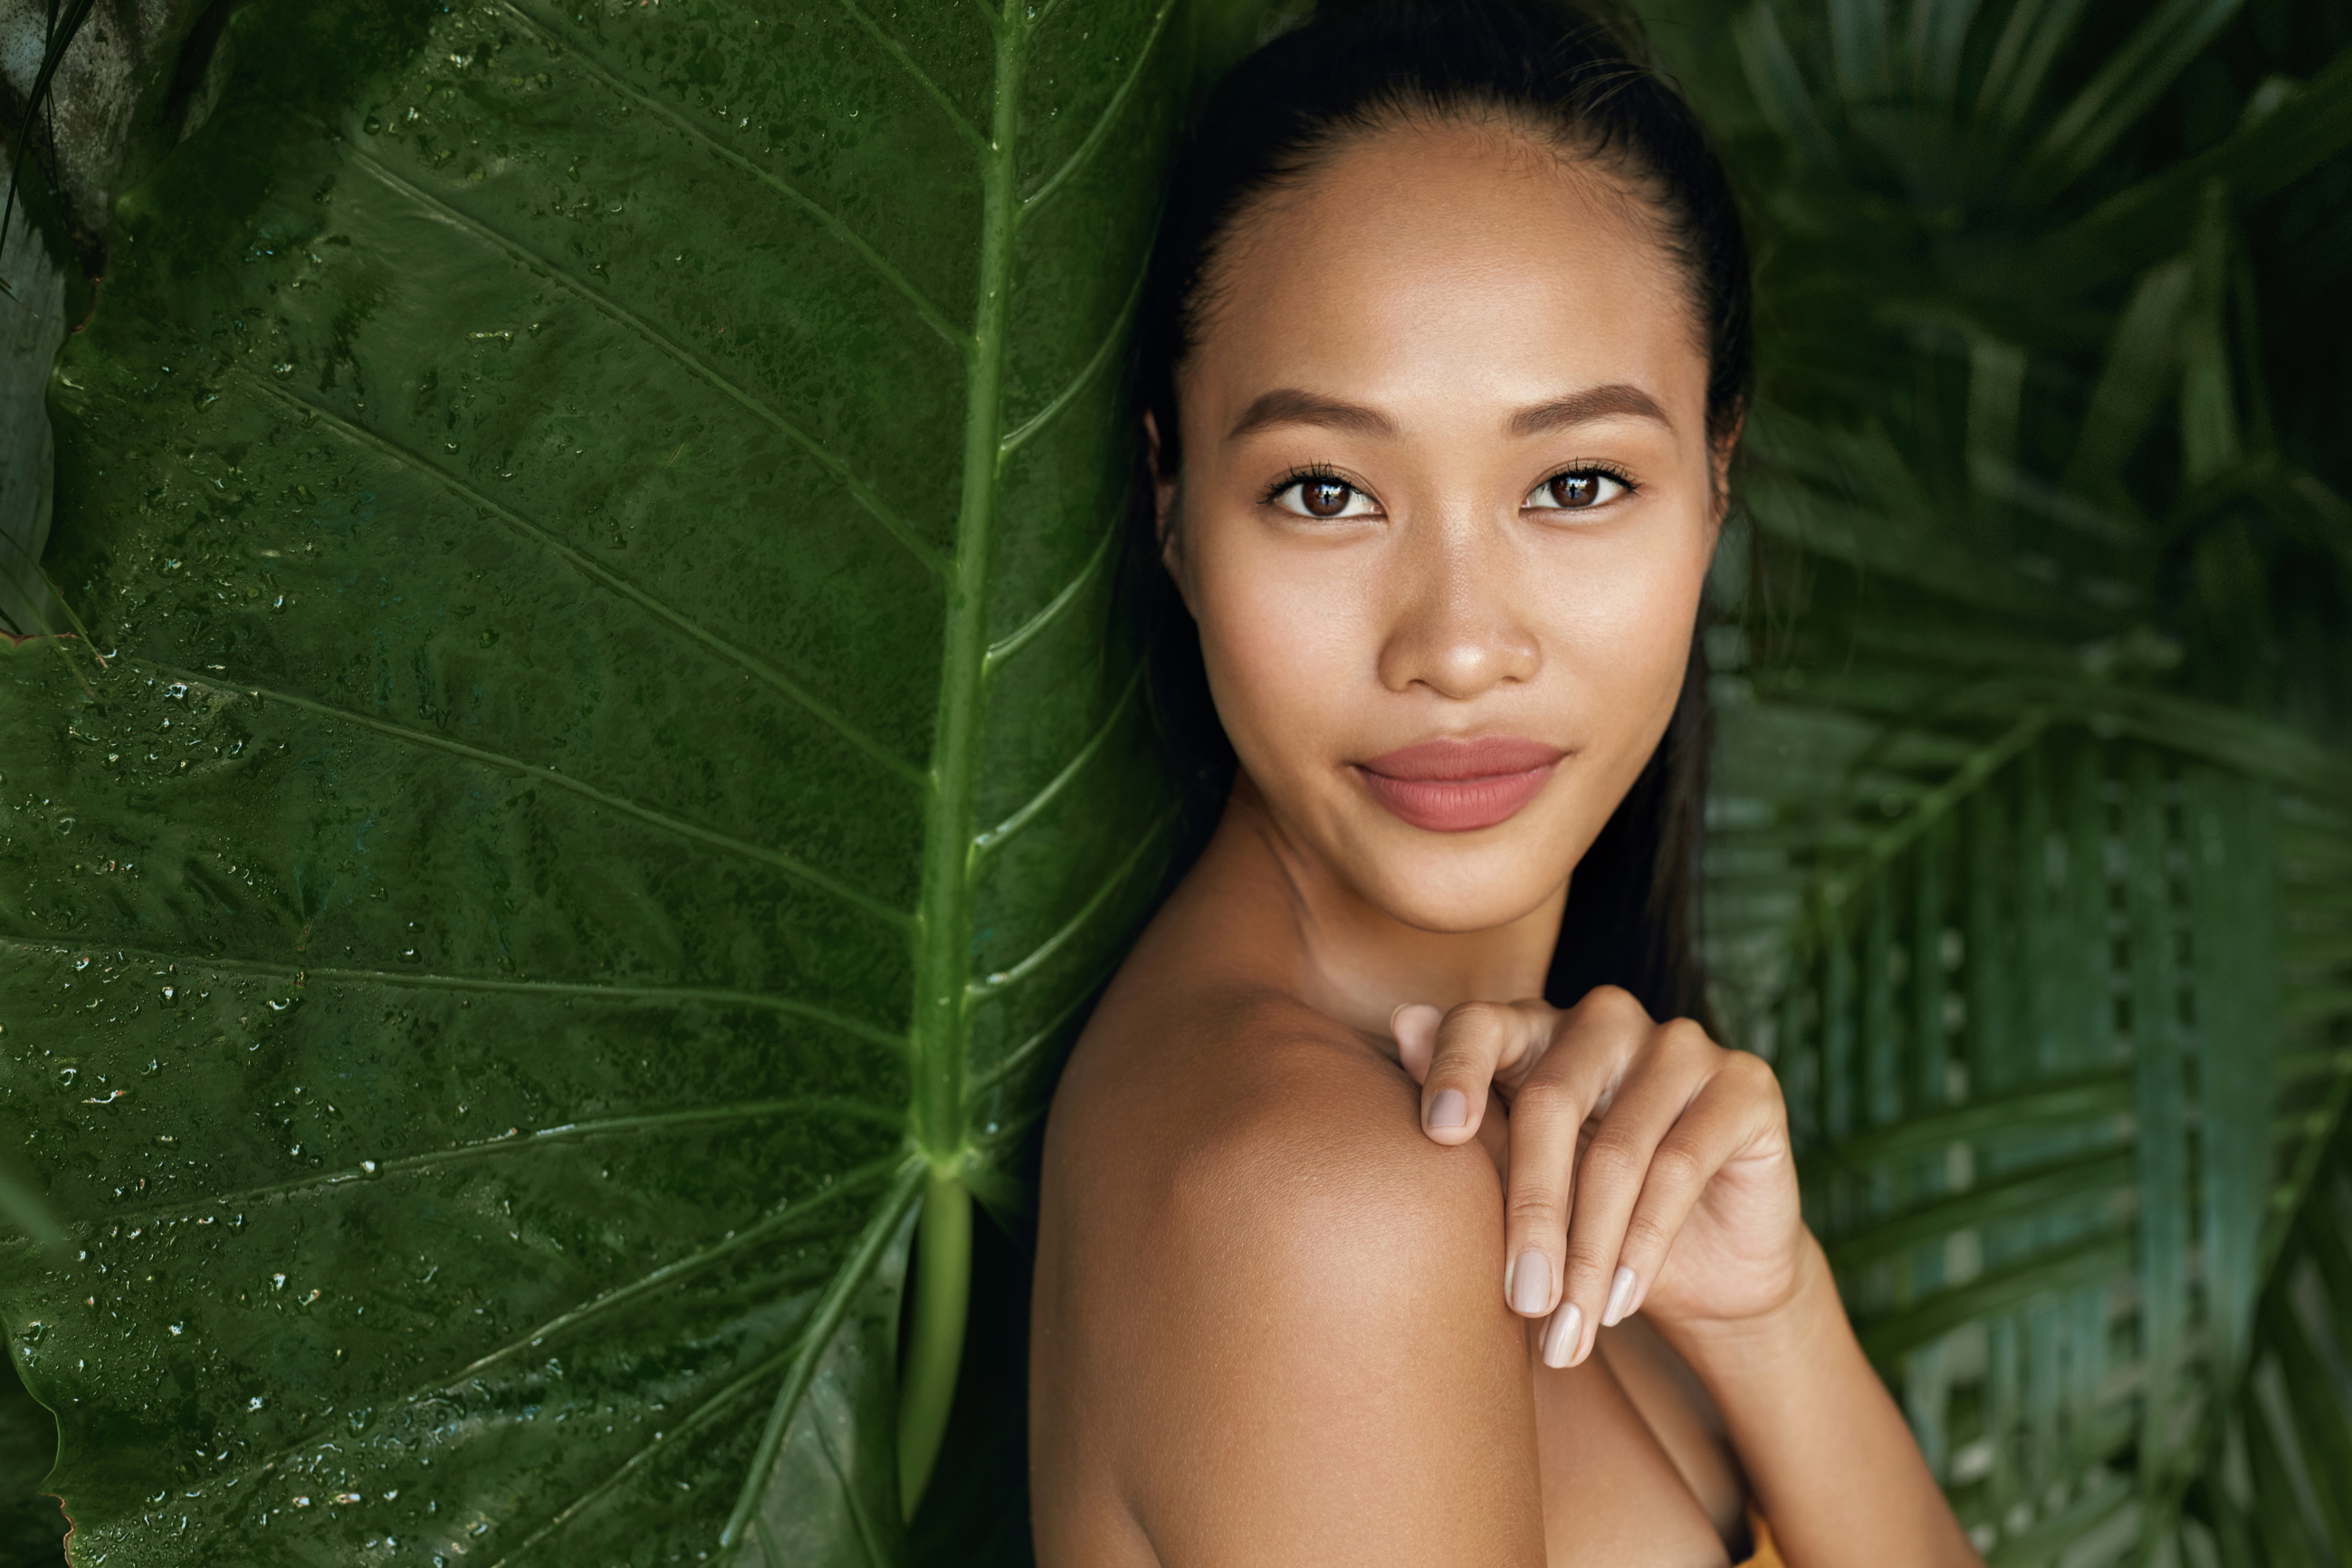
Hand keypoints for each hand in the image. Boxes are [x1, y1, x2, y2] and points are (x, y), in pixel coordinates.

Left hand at [1392, 985, 1802, 1367]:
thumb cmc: (1584, 1217)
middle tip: (1519, 1303)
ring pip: (1618, 1151)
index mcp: (1535, 1027)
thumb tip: (1400, 1023)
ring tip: (1566, 1332)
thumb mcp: (1516, 1178)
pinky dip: (1644, 1245)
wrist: (1702, 1270)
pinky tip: (1618, 1303)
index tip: (1437, 1136)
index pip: (1481, 1025)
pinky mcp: (1745, 1085)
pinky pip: (1681, 1166)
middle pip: (1549, 1103)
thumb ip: (1468, 1111)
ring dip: (1589, 1255)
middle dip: (1530, 1216)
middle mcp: (1606, 1019)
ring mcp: (1681, 1044)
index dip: (1455, 1071)